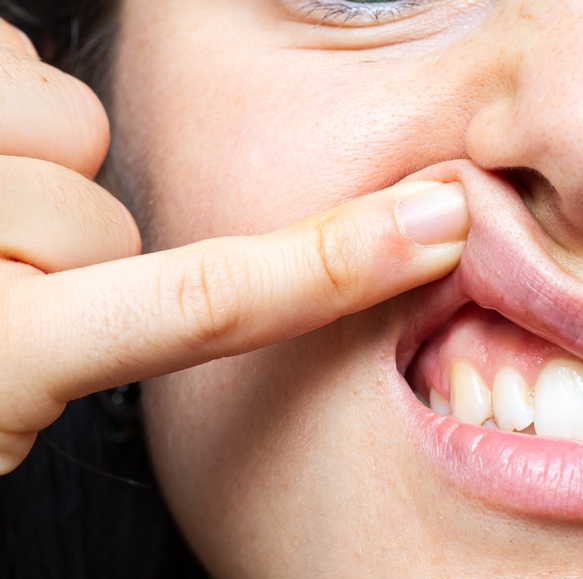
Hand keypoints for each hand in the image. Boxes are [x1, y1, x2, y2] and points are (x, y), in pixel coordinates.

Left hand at [0, 19, 468, 473]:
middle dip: (69, 247)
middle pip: (111, 213)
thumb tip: (197, 295)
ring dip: (26, 172)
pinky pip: (14, 69)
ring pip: (62, 133)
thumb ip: (81, 345)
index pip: (199, 301)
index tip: (426, 231)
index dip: (324, 265)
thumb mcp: (0, 391)